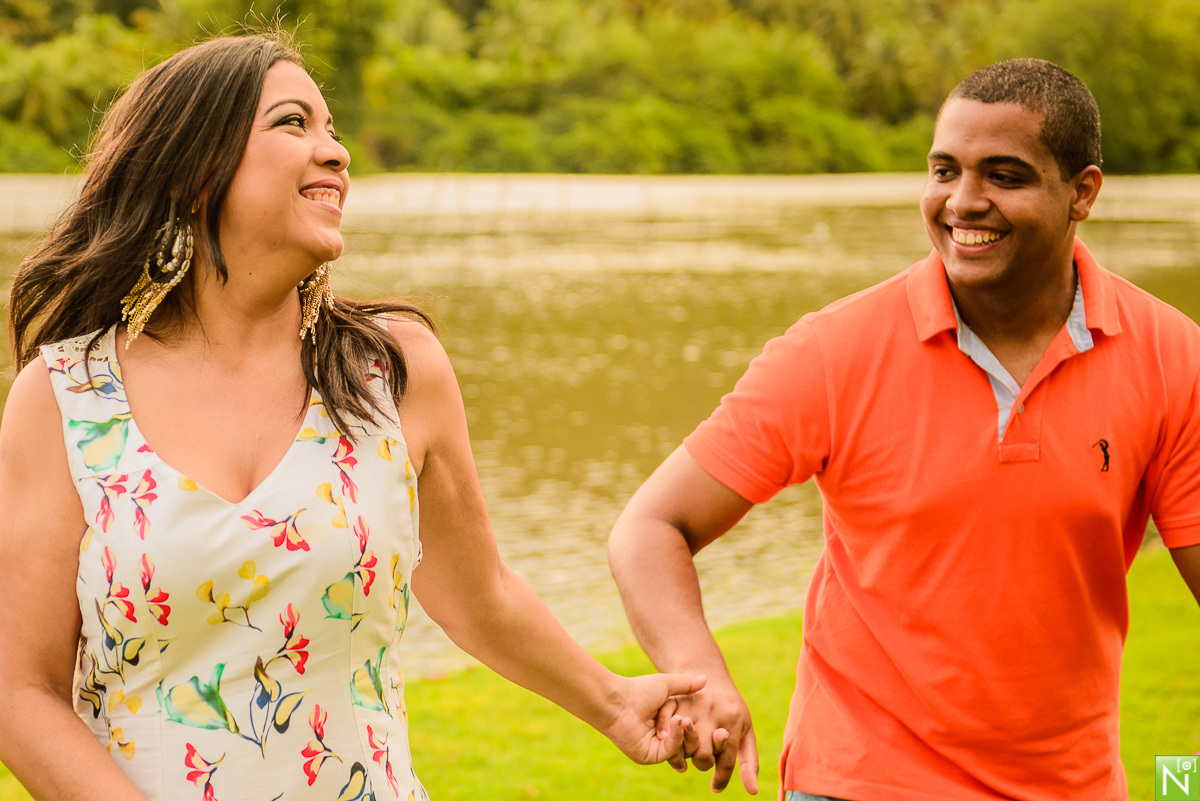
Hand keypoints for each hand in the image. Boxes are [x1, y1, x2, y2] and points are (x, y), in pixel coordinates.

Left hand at [601, 673, 706, 764]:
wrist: (618, 701)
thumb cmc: (639, 690)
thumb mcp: (667, 685)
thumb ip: (686, 685)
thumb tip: (705, 678)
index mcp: (668, 723)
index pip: (692, 729)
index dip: (700, 724)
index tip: (710, 718)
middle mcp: (664, 737)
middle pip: (690, 742)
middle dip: (694, 732)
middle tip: (693, 721)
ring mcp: (657, 748)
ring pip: (683, 748)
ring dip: (685, 733)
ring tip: (683, 718)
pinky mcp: (650, 756)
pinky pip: (671, 751)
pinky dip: (676, 737)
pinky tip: (676, 722)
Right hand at [667, 679, 758, 793]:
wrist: (707, 673)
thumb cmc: (730, 709)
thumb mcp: (744, 730)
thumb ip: (749, 761)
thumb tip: (753, 792)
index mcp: (733, 719)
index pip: (726, 761)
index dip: (721, 779)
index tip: (716, 788)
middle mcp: (712, 712)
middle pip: (704, 757)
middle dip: (703, 763)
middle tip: (704, 757)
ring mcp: (691, 706)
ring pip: (683, 748)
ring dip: (685, 755)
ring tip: (690, 751)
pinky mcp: (674, 702)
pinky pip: (667, 732)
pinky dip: (668, 744)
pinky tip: (673, 746)